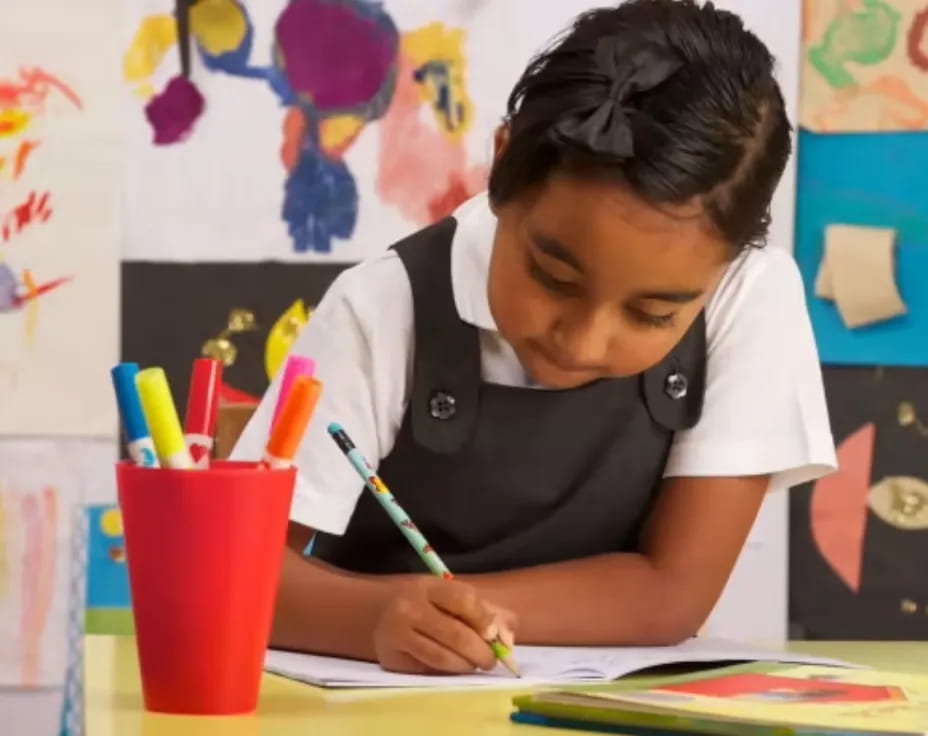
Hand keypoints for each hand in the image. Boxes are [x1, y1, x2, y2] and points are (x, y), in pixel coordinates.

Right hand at [373, 577, 516, 674]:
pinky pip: (427, 669)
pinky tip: (452, 668)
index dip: (485, 619)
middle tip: (491, 661)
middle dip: (481, 652)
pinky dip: (446, 672)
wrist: (378, 612)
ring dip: (466, 666)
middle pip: (455, 634)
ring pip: (442, 657)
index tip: (496, 636)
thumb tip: (508, 634)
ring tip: (474, 665)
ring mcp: (397, 634)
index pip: (463, 600)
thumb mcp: (449, 595)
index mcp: (428, 586)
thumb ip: (484, 609)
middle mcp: (409, 607)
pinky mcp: (391, 658)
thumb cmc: (424, 603)